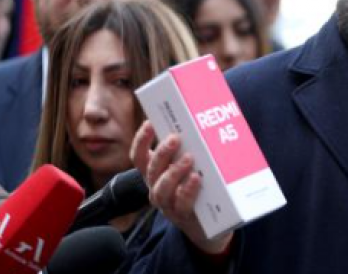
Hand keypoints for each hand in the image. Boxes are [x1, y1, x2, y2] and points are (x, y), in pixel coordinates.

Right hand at [130, 121, 232, 253]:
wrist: (208, 225)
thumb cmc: (197, 188)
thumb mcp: (190, 167)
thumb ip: (190, 149)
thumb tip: (203, 123)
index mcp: (155, 174)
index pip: (139, 156)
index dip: (141, 140)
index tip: (150, 123)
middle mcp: (156, 188)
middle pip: (151, 169)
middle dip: (161, 152)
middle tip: (175, 138)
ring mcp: (167, 204)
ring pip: (161, 188)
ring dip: (173, 171)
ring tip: (188, 158)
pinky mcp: (181, 216)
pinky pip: (180, 203)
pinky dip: (187, 190)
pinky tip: (196, 179)